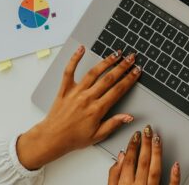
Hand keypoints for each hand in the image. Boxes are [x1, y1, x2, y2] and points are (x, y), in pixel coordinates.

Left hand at [16, 46, 141, 169]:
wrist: (51, 138)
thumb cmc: (74, 138)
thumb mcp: (98, 135)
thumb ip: (114, 124)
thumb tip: (129, 116)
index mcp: (97, 109)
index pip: (118, 90)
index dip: (129, 79)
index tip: (137, 71)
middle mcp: (87, 98)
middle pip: (109, 78)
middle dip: (122, 67)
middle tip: (132, 58)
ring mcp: (76, 92)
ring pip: (94, 72)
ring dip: (106, 61)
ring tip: (117, 53)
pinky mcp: (65, 89)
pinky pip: (69, 71)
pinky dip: (75, 59)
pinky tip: (81, 49)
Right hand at [108, 127, 179, 184]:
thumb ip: (113, 176)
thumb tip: (120, 158)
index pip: (129, 161)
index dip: (132, 146)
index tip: (136, 135)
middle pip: (142, 162)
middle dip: (145, 144)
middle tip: (148, 129)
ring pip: (155, 170)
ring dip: (157, 153)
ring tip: (158, 139)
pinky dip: (174, 176)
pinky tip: (176, 164)